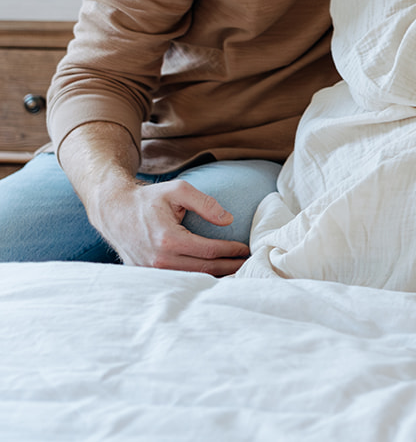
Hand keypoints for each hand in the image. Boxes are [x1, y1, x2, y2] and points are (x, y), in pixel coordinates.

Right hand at [89, 179, 250, 275]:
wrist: (113, 211)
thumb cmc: (148, 199)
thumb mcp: (178, 190)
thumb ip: (205, 203)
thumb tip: (228, 220)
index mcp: (168, 239)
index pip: (208, 251)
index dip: (230, 250)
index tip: (245, 248)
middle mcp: (158, 259)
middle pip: (203, 269)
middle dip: (228, 266)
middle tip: (247, 263)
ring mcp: (150, 270)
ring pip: (191, 278)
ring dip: (215, 275)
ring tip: (234, 270)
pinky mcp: (144, 273)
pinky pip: (176, 279)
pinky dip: (195, 278)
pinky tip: (210, 274)